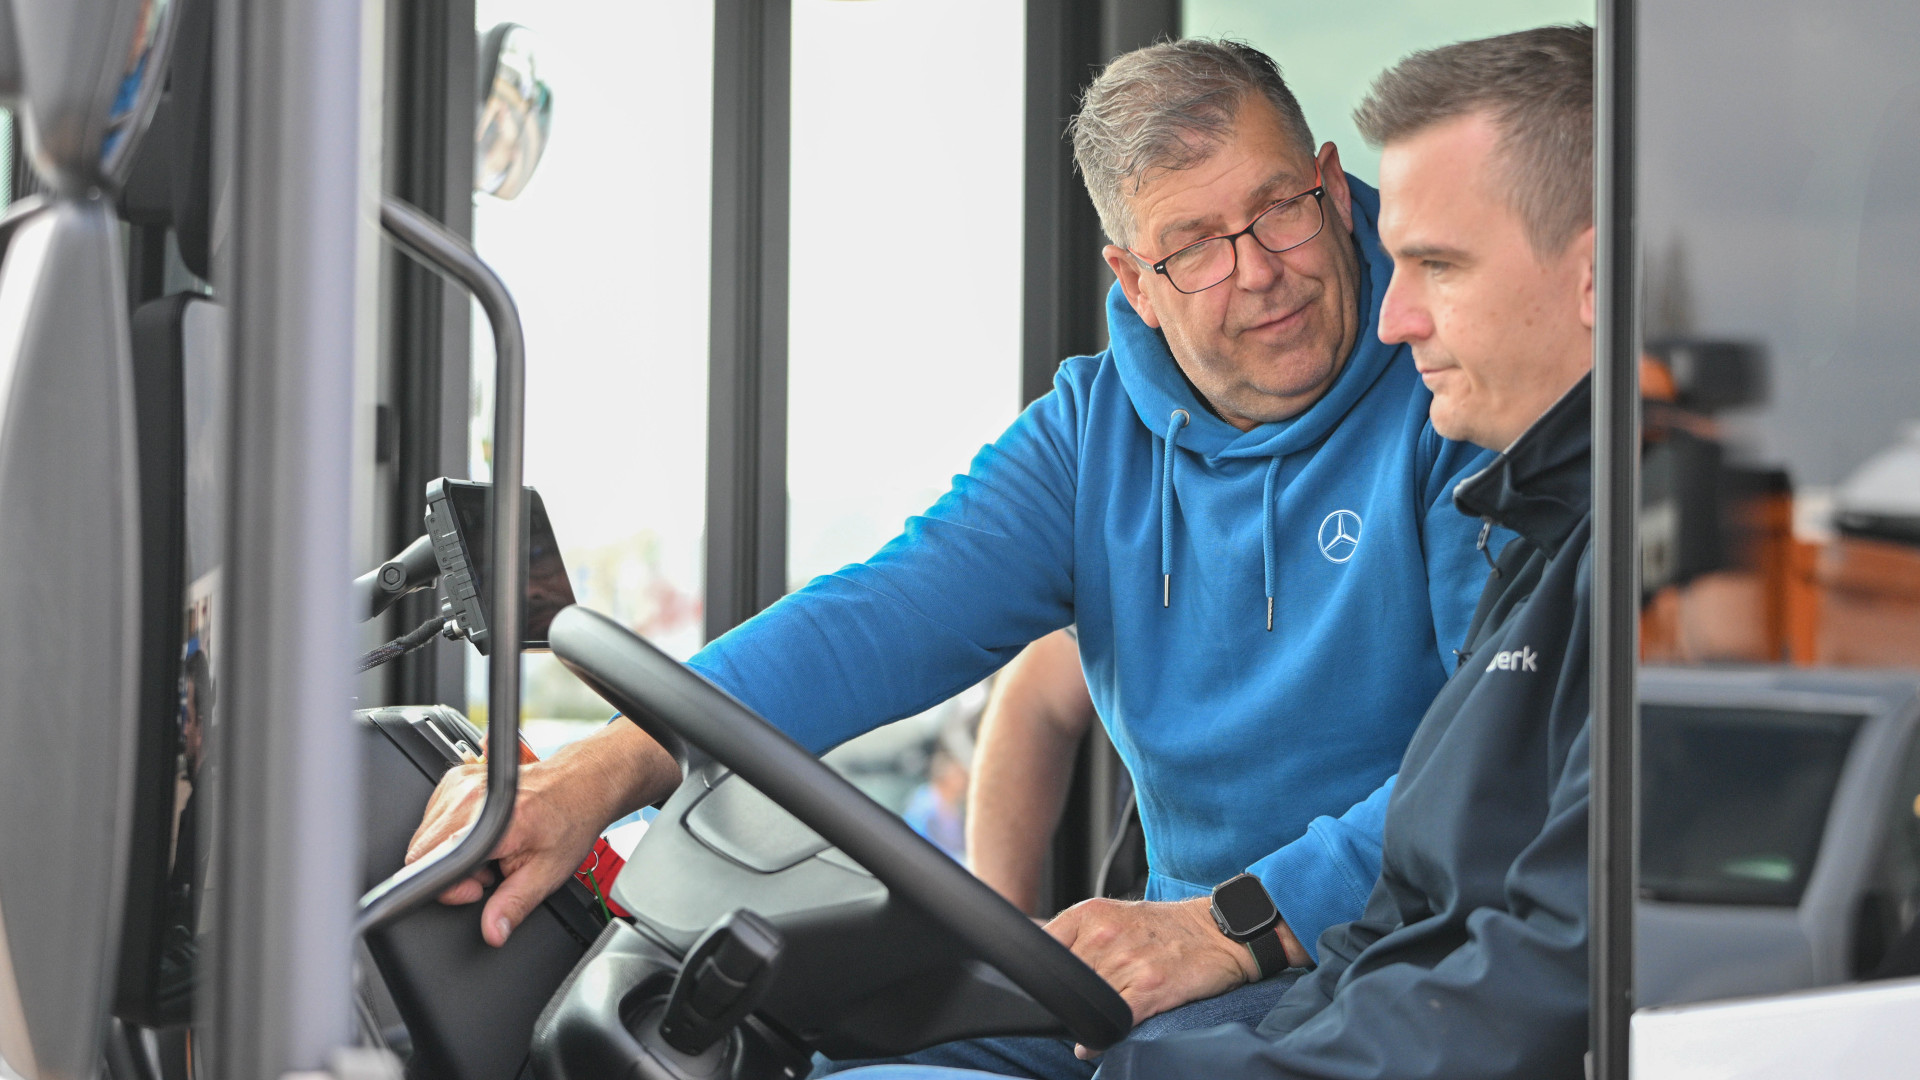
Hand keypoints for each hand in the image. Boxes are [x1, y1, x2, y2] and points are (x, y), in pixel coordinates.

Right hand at [405, 720, 675, 946]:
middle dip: (451, 873)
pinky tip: (482, 833)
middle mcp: (470, 796)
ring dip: (450, 851)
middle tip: (490, 871)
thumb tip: (493, 931)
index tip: (477, 889)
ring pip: (425, 835)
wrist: (581, 784)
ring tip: (491, 851)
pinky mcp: (456, 778)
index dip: (449, 888)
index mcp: (493, 821)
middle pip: (422, 850)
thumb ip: (514, 904)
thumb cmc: (570, 821)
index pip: (432, 862)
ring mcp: (460, 782)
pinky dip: (451, 831)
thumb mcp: (548, 872)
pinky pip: (433, 815)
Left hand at [1044, 897, 1306, 1058]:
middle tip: (1064, 1013)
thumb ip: (1077, 937)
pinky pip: (1112, 1020)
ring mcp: (1128, 961)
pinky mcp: (1150, 988)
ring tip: (1082, 1026)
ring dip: (1079, 1021)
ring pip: (1086, 1001)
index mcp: (1090, 914)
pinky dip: (1097, 1037)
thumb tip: (1041, 966)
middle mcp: (1105, 935)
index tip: (1038, 990)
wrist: (1217, 931)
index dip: (1038, 975)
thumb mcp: (1113, 916)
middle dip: (1062, 1000)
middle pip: (1063, 980)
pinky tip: (1090, 1044)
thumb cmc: (1165, 928)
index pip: (1043, 948)